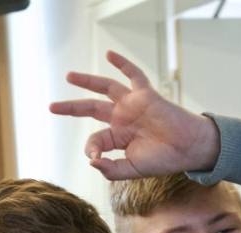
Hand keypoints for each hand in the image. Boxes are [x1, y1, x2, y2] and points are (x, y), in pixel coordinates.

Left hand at [48, 50, 221, 179]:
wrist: (189, 148)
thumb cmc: (163, 160)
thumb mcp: (132, 169)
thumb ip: (111, 169)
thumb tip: (91, 161)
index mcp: (118, 137)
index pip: (96, 138)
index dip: (91, 147)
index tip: (95, 157)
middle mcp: (122, 118)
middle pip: (91, 108)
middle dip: (71, 108)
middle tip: (51, 106)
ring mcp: (133, 105)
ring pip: (105, 88)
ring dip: (87, 81)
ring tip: (69, 76)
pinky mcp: (145, 95)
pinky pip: (133, 75)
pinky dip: (122, 63)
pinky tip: (109, 54)